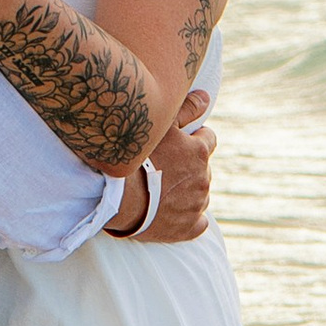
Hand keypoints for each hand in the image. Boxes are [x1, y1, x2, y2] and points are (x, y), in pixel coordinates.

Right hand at [135, 89, 213, 241]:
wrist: (116, 196)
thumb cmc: (134, 156)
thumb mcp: (159, 125)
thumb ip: (187, 108)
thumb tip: (208, 97)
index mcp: (199, 152)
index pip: (209, 139)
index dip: (194, 139)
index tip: (178, 143)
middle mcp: (204, 178)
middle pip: (203, 168)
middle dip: (189, 166)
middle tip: (164, 166)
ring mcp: (197, 205)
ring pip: (200, 194)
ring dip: (187, 191)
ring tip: (162, 189)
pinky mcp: (188, 228)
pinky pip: (199, 223)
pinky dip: (190, 218)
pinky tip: (173, 213)